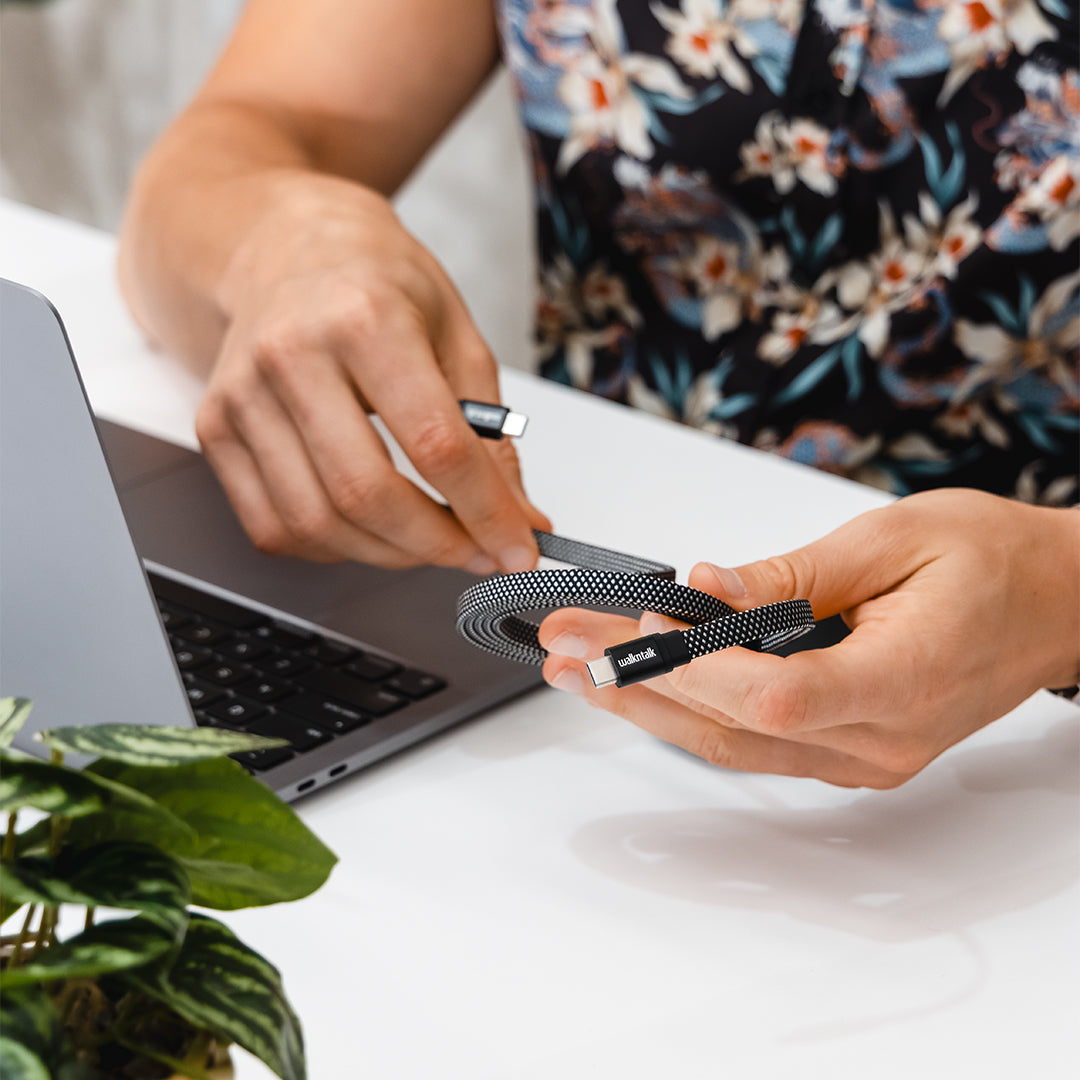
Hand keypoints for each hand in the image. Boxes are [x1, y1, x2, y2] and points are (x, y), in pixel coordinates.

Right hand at [195, 176, 548, 570]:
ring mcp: (242, 395)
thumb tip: (517, 518)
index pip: (435, 444)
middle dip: (437, 546)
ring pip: (317, 523)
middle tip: (478, 556)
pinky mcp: (214, 428)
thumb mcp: (457, 335)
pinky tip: (368, 531)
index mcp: (365, 318)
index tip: (518, 549)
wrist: (285, 246)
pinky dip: (332, 548)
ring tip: (430, 542)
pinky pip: (273, 527)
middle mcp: (292, 355)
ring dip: (388, 555)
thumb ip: (492, 434)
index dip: (486, 512)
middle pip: (367, 494)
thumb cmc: (377, 282)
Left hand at [539, 490, 1079, 787]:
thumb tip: (702, 589)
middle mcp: (879, 739)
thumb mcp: (891, 538)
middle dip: (635, 685)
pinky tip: (642, 680)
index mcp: (902, 681)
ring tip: (576, 668)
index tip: (638, 624)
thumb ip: (792, 576)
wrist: (1055, 601)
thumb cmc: (991, 559)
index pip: (776, 696)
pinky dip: (693, 707)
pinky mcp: (850, 747)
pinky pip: (757, 739)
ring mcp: (864, 755)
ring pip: (734, 744)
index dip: (696, 666)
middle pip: (733, 730)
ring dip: (647, 704)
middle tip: (562, 648)